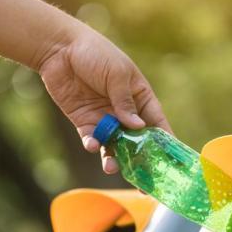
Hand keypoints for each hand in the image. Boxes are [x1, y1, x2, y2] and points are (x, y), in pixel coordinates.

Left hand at [39, 25, 170, 173]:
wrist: (60, 49)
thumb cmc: (95, 53)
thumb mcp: (117, 74)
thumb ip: (125, 102)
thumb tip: (138, 127)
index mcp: (139, 97)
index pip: (156, 123)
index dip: (164, 143)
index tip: (170, 163)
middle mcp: (124, 111)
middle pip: (136, 140)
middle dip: (139, 160)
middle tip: (142, 182)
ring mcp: (104, 117)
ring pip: (114, 145)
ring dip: (114, 158)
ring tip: (111, 167)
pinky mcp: (85, 122)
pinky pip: (92, 139)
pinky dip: (93, 144)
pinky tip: (93, 145)